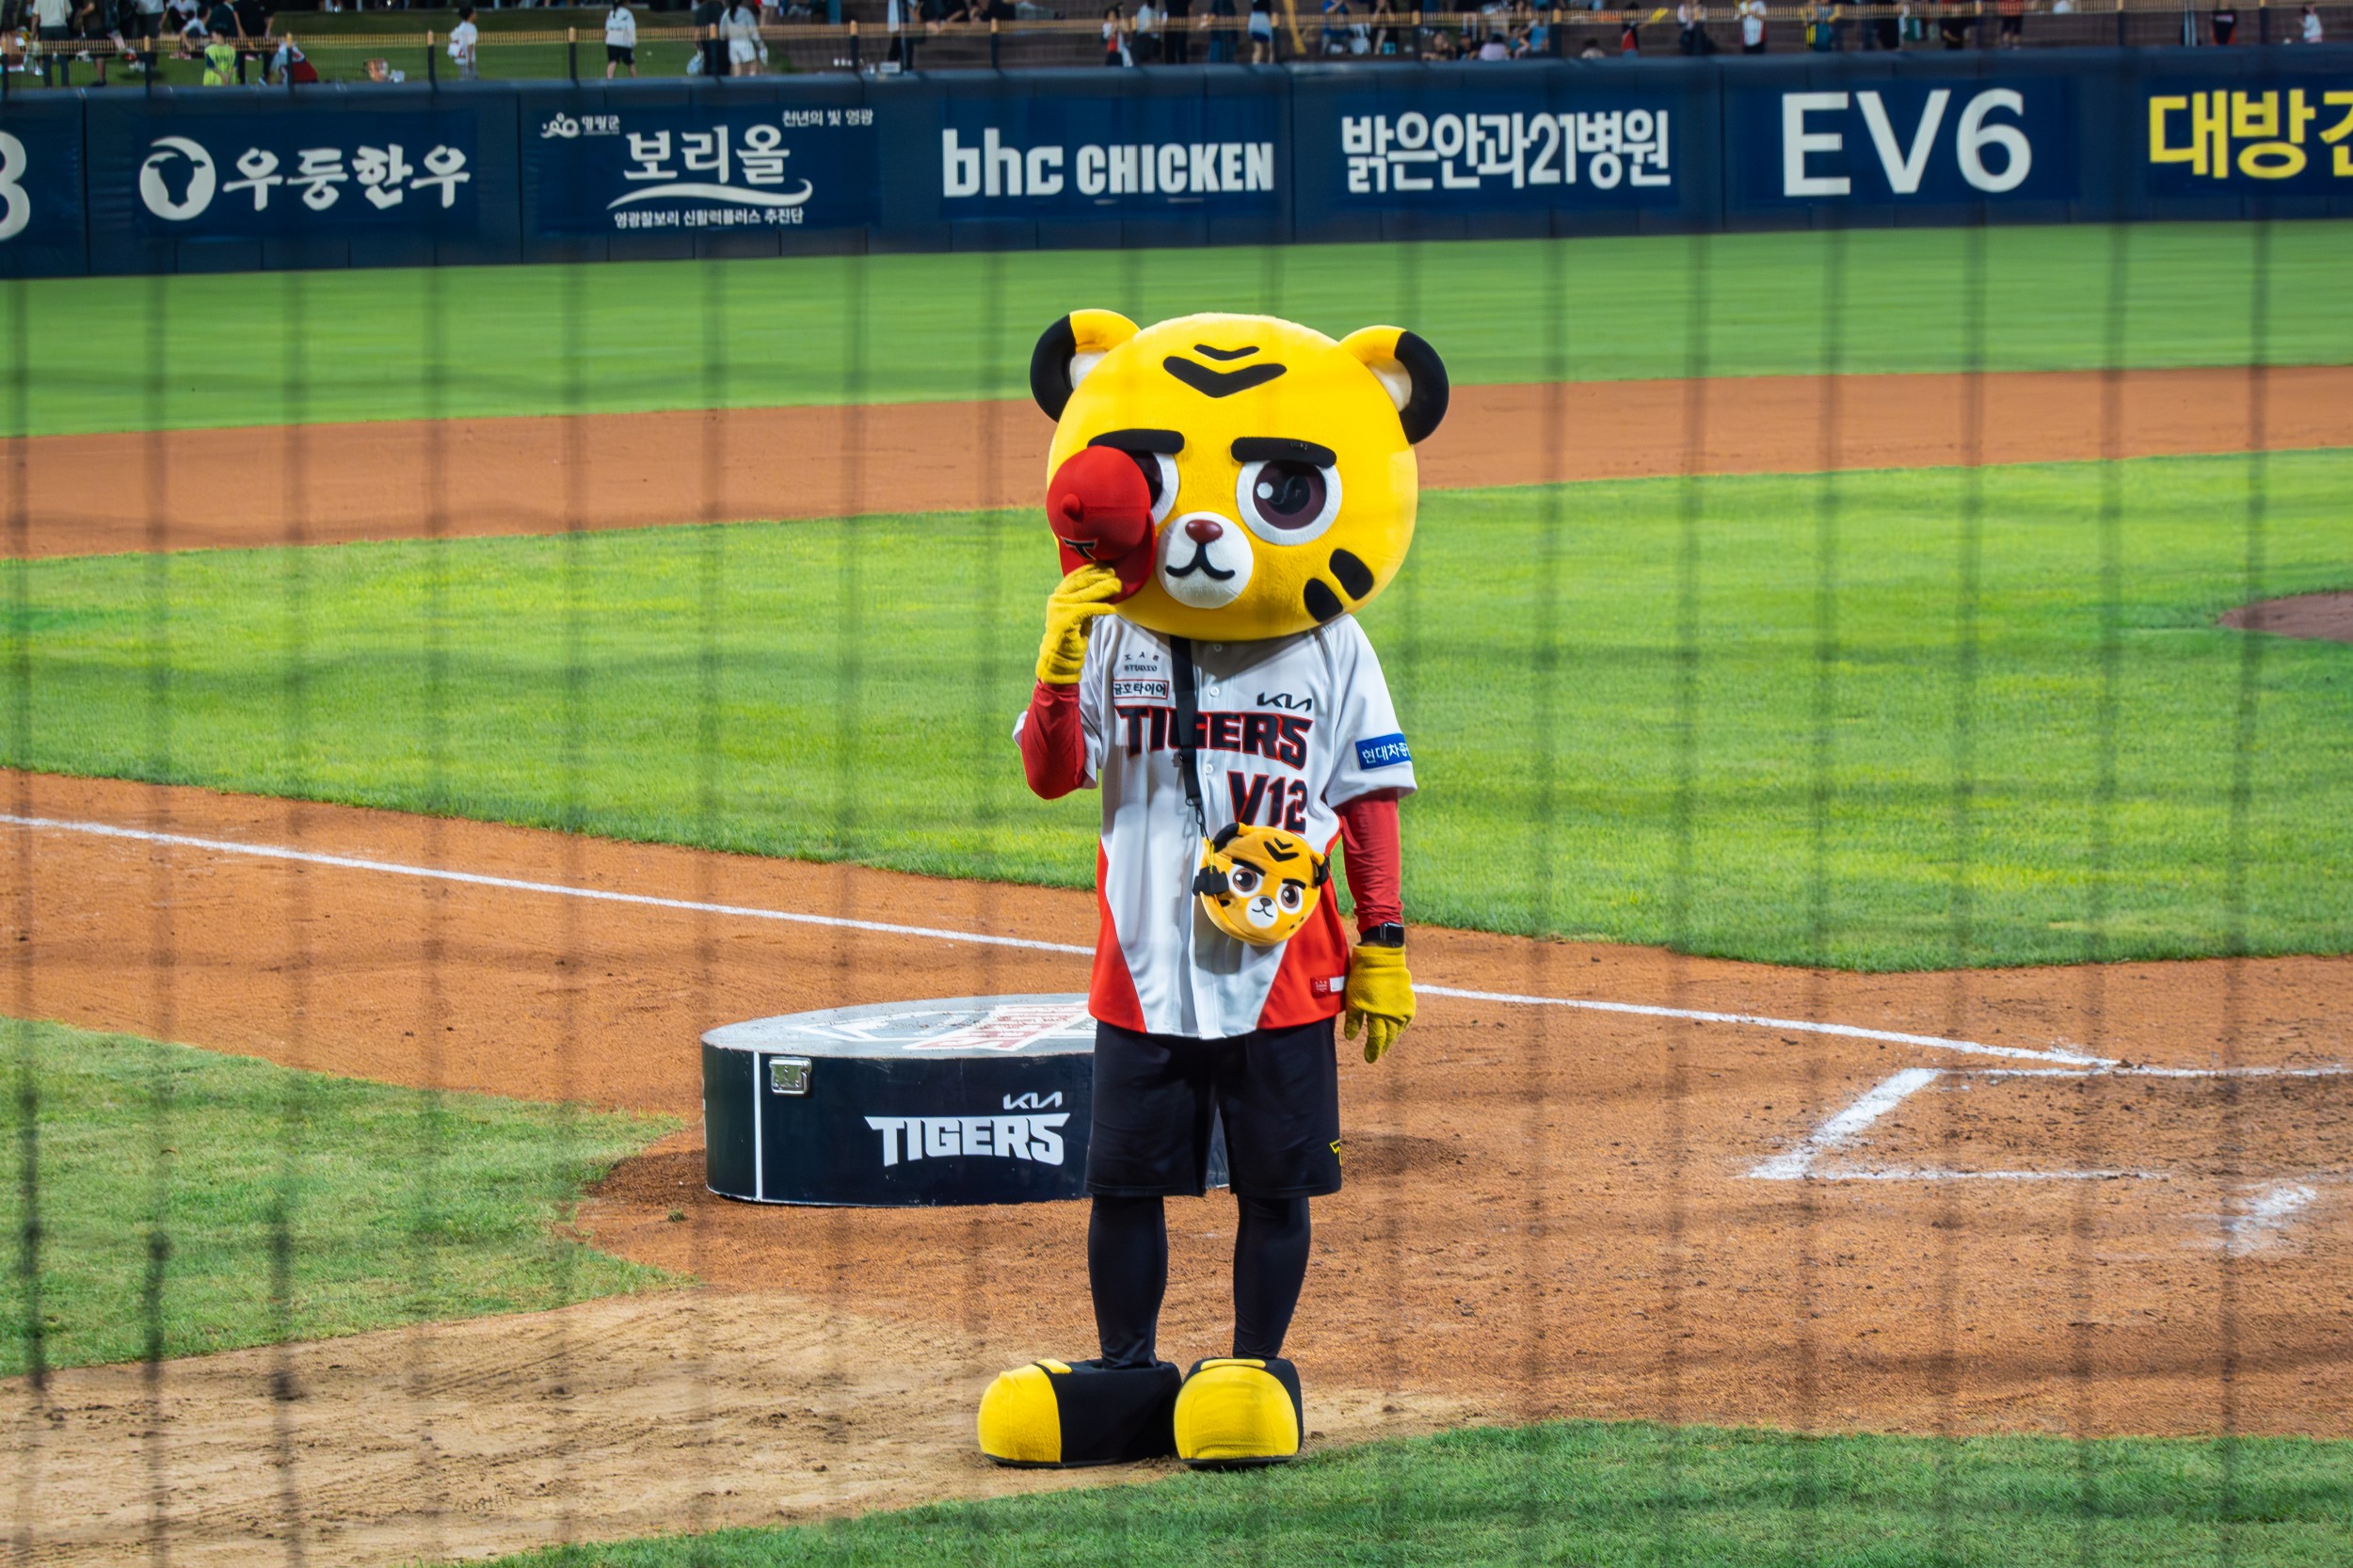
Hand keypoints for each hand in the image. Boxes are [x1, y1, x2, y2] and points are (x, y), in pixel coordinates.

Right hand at [1035, 564, 1121, 684]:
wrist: (1060, 656)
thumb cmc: (1073, 633)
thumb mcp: (1081, 611)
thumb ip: (1087, 598)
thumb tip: (1105, 584)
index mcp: (1059, 594)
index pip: (1076, 576)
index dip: (1091, 569)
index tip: (1105, 565)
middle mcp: (1057, 599)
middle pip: (1081, 583)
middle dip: (1099, 576)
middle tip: (1114, 574)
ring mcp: (1060, 608)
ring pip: (1085, 594)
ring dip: (1104, 589)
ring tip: (1117, 586)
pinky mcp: (1066, 620)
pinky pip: (1088, 610)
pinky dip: (1101, 608)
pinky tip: (1112, 609)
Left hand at [1342, 941, 1413, 1063]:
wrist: (1382, 959)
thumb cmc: (1363, 978)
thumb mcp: (1353, 999)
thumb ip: (1354, 1020)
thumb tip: (1351, 1038)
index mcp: (1378, 1015)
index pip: (1377, 1039)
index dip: (1373, 1050)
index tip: (1369, 1059)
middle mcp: (1393, 1015)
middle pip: (1389, 1037)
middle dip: (1383, 1047)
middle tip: (1378, 1054)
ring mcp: (1403, 1008)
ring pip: (1399, 1030)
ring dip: (1393, 1038)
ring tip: (1388, 1044)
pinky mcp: (1409, 1001)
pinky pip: (1406, 1020)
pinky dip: (1402, 1027)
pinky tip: (1398, 1029)